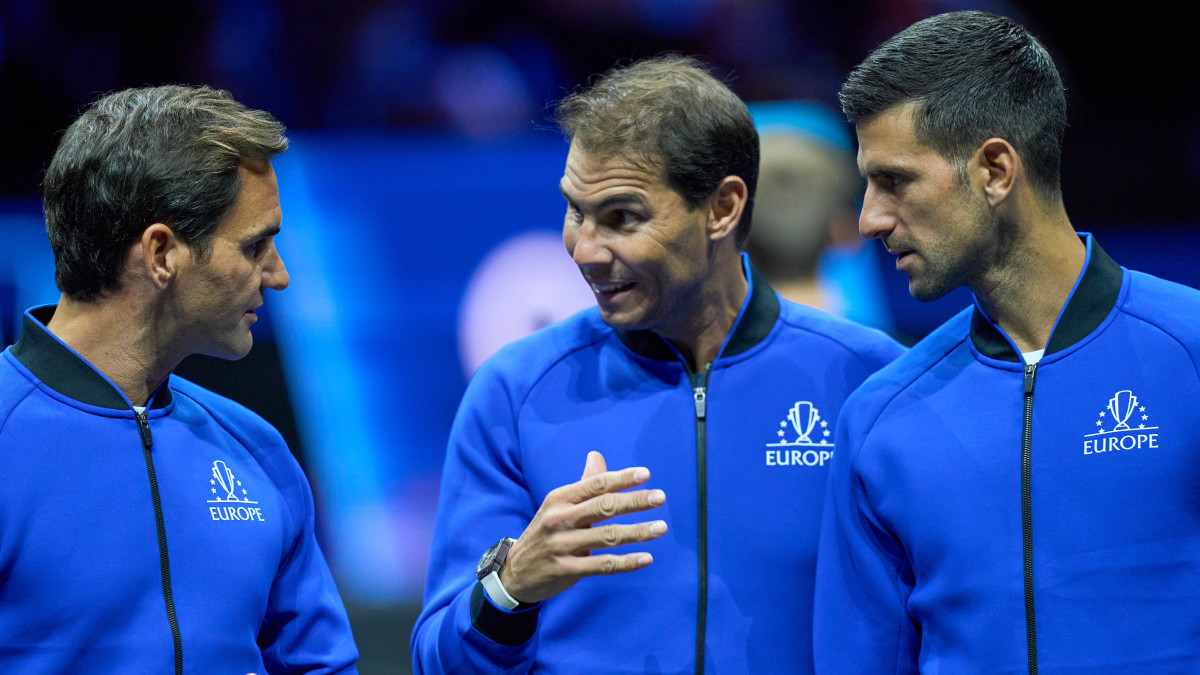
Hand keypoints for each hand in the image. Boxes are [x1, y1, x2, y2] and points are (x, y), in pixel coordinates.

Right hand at [499, 451, 666, 603]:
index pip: (595, 484)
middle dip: (635, 501)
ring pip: (607, 537)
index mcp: (559, 499)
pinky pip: (603, 565)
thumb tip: (597, 455)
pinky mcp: (566, 570)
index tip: (646, 474)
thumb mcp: (558, 505)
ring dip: (638, 532)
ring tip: (661, 527)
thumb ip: (583, 484)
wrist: (515, 571)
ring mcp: (562, 545)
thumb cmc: (546, 532)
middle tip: (660, 497)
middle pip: (604, 507)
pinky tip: (646, 558)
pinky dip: (627, 562)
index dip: (621, 478)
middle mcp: (559, 519)